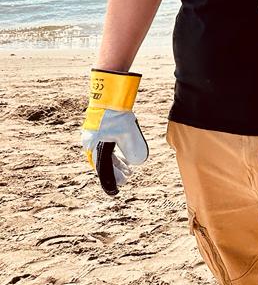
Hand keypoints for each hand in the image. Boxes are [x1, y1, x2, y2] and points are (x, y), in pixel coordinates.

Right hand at [81, 69, 148, 195]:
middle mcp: (92, 144)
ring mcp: (95, 136)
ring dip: (117, 163)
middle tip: (126, 179)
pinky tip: (124, 155)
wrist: (108, 96)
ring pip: (107, 154)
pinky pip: (108, 146)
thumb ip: (133, 150)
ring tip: (128, 170)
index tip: (118, 188)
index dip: (111, 180)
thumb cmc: (115, 116)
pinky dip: (116, 152)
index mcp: (95, 148)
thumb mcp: (127, 134)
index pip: (103, 170)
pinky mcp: (101, 130)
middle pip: (105, 163)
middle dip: (116, 172)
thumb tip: (138, 163)